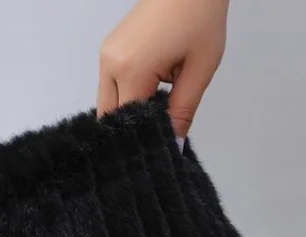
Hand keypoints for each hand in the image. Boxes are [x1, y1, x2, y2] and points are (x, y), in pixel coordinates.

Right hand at [98, 0, 229, 138]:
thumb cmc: (198, 16)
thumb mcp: (198, 72)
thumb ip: (182, 113)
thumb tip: (174, 144)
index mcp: (130, 69)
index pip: (129, 124)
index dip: (145, 140)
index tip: (162, 151)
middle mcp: (110, 63)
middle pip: (111, 117)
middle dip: (133, 131)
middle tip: (159, 139)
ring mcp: (106, 54)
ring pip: (109, 103)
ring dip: (131, 114)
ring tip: (159, 115)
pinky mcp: (110, 49)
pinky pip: (112, 86)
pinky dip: (129, 98)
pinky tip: (152, 98)